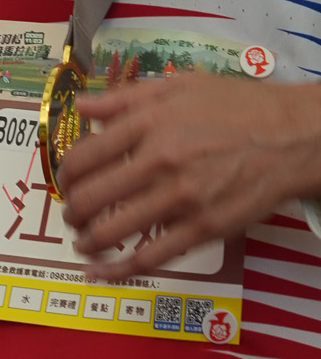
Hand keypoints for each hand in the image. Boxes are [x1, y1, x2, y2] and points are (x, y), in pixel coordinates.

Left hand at [59, 70, 320, 273]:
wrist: (293, 135)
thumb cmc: (238, 105)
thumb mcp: (179, 85)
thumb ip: (124, 97)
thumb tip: (80, 107)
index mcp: (147, 123)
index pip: (84, 155)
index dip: (65, 174)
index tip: (66, 180)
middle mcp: (158, 161)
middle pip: (91, 196)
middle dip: (71, 211)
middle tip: (71, 215)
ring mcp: (181, 198)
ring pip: (113, 230)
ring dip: (87, 241)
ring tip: (83, 242)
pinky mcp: (204, 228)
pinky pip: (151, 257)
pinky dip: (119, 270)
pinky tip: (102, 272)